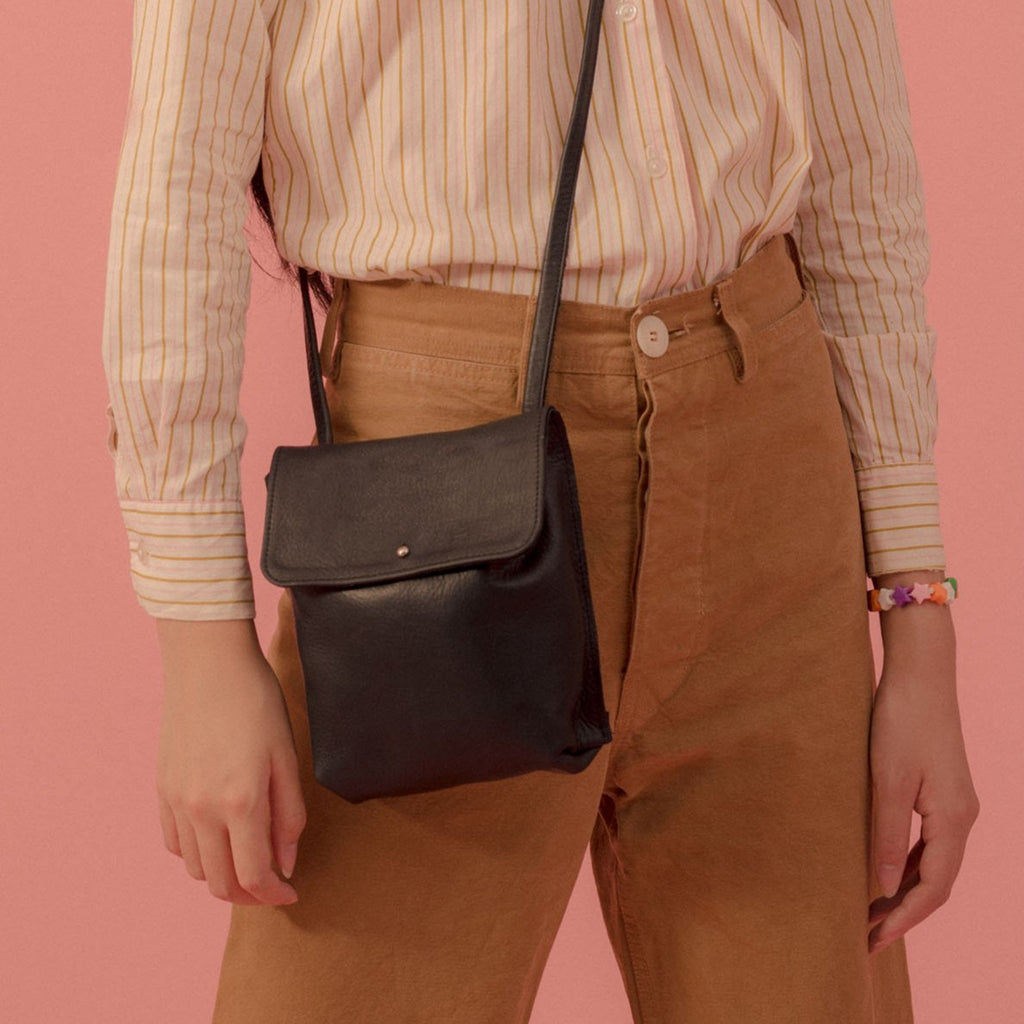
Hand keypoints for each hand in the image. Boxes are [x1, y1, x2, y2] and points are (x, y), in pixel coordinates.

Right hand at [154, 618, 306, 905]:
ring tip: (248, 860)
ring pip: (195, 867)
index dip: (275, 894)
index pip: (254, 876)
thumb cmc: (256, 702)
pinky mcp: (162, 789)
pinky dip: (197, 853)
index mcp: (240, 803)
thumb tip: (287, 860)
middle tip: (272, 885)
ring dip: (222, 875)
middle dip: (250, 894)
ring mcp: (176, 801)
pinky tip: (218, 838)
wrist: (208, 664)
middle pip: (220, 882)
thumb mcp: (286, 757)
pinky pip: (174, 843)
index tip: (292, 893)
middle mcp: (201, 811)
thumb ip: (288, 814)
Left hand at [866, 585, 979, 953]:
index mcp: (953, 820)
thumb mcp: (887, 780)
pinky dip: (907, 865)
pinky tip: (881, 872)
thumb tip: (883, 885)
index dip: (903, 919)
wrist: (921, 673)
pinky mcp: (942, 791)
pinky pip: (929, 843)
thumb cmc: (901, 720)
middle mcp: (962, 818)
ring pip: (933, 864)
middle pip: (936, 883)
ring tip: (868, 914)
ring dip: (903, 891)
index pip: (932, 889)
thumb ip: (886, 834)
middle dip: (903, 913)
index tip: (872, 942)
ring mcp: (954, 805)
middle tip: (865, 938)